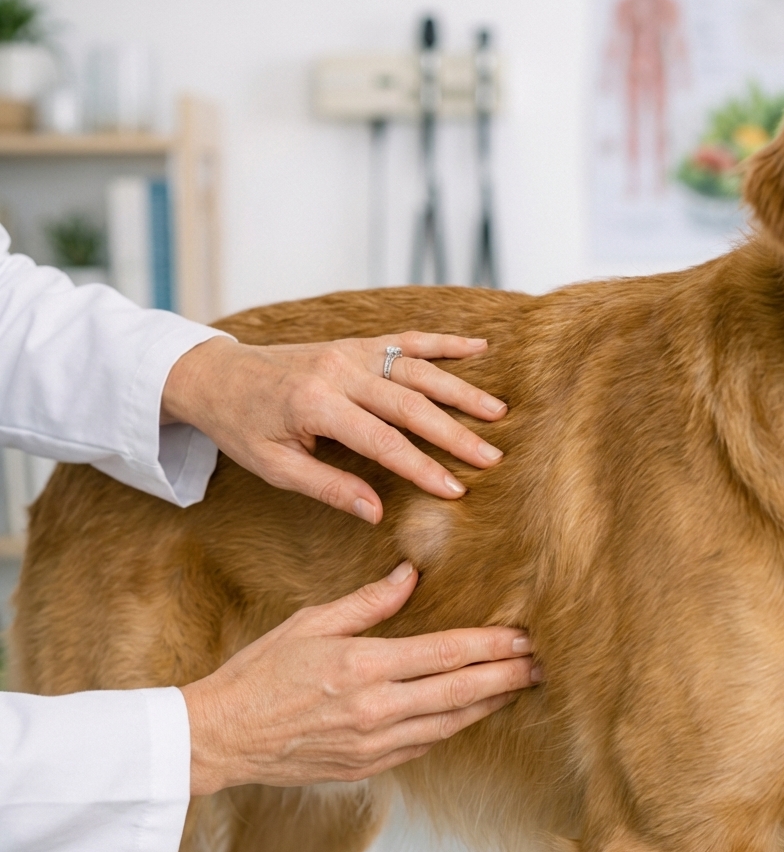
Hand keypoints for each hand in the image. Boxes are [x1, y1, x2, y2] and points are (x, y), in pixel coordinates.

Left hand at [161, 331, 506, 522]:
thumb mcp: (274, 467)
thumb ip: (328, 488)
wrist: (216, 374)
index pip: (382, 441)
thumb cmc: (242, 427)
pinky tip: (480, 346)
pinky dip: (444, 342)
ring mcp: (349, 351)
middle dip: (454, 433)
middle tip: (492, 458)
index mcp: (315, 405)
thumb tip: (376, 512)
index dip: (421, 468)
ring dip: (460, 389)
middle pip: (409, 403)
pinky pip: (406, 339)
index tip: (455, 491)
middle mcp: (337, 370)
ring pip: (417, 369)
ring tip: (498, 413)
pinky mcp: (355, 342)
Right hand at [183, 561, 539, 793]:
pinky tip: (470, 713)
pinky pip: (425, 745)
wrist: (223, 736)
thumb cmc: (260, 673)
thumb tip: (410, 575)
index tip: (522, 636)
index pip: (446, 654)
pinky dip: (453, 727)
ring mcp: (374, 745)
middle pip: (461, 692)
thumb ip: (367, 602)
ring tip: (519, 687)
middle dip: (507, 677)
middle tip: (543, 664)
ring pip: (450, 724)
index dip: (491, 646)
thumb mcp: (310, 623)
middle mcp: (376, 710)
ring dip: (489, 704)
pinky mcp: (368, 767)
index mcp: (363, 666)